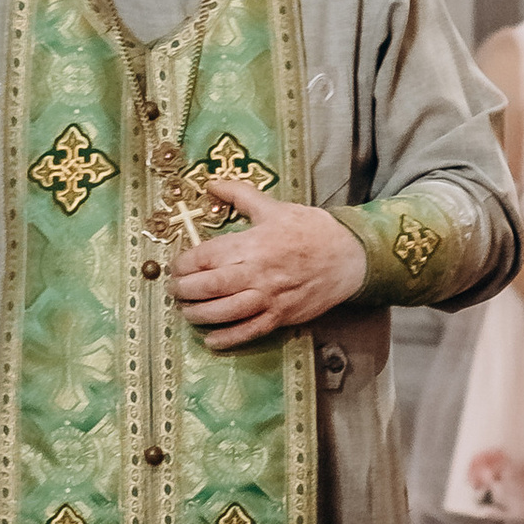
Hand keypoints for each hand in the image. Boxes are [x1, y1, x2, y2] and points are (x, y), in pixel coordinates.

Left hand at [168, 173, 367, 346]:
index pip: (205, 257)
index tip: (177, 266)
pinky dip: (227, 338)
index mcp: (253, 244)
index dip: (183, 264)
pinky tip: (211, 339)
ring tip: (188, 312)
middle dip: (184, 291)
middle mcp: (257, 273)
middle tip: (175, 290)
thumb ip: (240, 196)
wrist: (348, 256)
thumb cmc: (311, 230)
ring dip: (199, 315)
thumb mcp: (276, 207)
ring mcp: (269, 298)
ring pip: (224, 312)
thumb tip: (212, 183)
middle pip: (209, 287)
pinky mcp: (280, 316)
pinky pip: (248, 331)